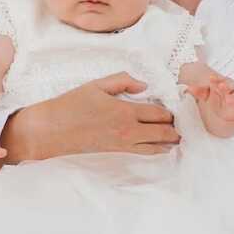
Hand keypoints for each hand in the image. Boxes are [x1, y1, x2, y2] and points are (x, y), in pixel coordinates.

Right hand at [0, 72, 178, 164]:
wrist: (53, 130)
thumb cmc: (72, 105)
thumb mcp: (97, 85)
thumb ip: (123, 81)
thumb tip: (144, 85)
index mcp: (125, 112)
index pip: (159, 113)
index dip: (170, 111)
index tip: (176, 106)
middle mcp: (129, 131)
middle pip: (162, 132)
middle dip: (174, 127)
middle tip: (180, 121)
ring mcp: (123, 144)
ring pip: (156, 146)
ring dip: (169, 140)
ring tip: (177, 135)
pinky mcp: (116, 151)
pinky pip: (144, 153)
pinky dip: (157, 150)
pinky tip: (162, 146)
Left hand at [188, 74, 233, 136]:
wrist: (225, 112)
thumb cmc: (216, 99)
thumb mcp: (205, 95)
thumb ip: (199, 92)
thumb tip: (188, 88)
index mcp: (222, 84)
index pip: (218, 80)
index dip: (215, 79)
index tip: (211, 78)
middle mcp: (231, 89)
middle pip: (229, 86)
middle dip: (225, 86)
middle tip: (220, 86)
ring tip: (229, 100)